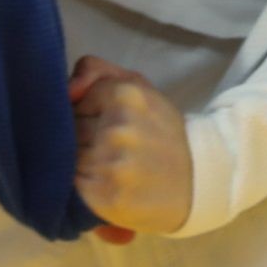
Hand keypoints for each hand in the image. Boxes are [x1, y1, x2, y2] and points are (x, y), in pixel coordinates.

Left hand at [69, 55, 190, 241]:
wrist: (198, 181)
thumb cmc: (160, 130)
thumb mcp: (136, 85)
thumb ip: (95, 71)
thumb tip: (68, 90)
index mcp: (125, 94)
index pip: (75, 103)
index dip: (87, 116)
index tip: (109, 125)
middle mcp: (118, 127)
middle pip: (71, 130)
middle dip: (84, 139)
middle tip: (113, 149)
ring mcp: (112, 163)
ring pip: (70, 157)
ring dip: (83, 164)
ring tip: (112, 168)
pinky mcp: (105, 196)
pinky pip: (73, 185)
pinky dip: (84, 187)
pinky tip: (108, 186)